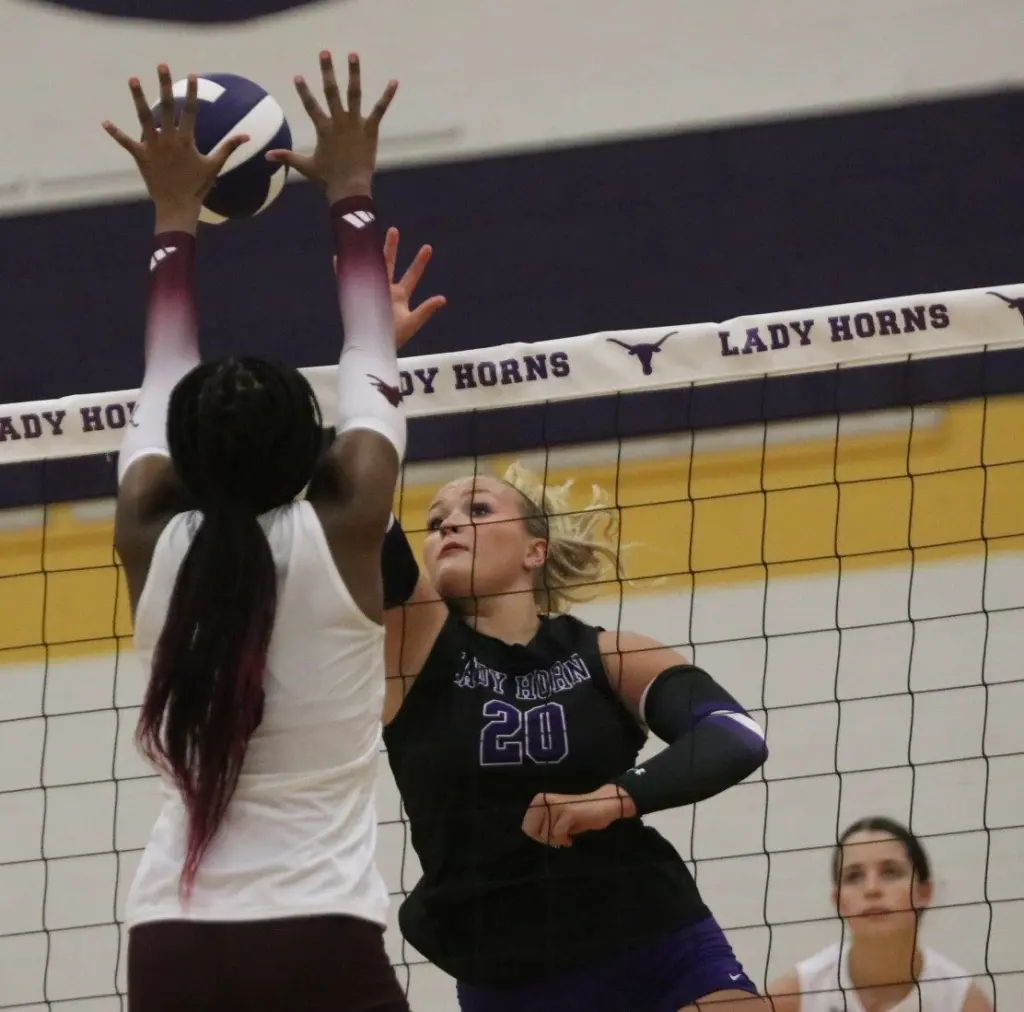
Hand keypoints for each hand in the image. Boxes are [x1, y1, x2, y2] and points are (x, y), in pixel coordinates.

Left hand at [103, 67, 247, 228]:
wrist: (178, 206)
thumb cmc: (198, 187)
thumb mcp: (214, 166)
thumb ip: (228, 147)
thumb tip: (247, 136)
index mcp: (186, 140)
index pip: (190, 111)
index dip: (192, 92)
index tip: (192, 75)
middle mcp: (169, 139)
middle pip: (166, 106)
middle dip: (164, 85)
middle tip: (161, 65)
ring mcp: (153, 147)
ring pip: (144, 117)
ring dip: (138, 97)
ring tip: (133, 79)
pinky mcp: (141, 157)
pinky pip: (126, 143)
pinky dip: (115, 133)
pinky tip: (104, 122)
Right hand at [269, 51, 396, 202]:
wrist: (349, 188)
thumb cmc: (327, 179)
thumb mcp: (305, 166)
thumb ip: (287, 157)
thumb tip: (266, 156)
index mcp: (323, 129)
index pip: (310, 105)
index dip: (303, 91)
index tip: (298, 76)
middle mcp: (338, 122)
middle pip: (331, 91)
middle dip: (327, 71)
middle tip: (325, 52)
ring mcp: (355, 124)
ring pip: (354, 93)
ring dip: (353, 73)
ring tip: (353, 55)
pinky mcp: (370, 130)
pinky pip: (379, 109)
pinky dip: (387, 96)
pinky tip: (394, 82)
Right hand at [332, 226, 446, 344]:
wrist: (374, 347)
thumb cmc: (394, 338)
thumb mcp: (412, 323)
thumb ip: (426, 310)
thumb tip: (443, 299)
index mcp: (400, 295)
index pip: (412, 275)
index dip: (419, 262)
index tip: (427, 247)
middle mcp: (386, 290)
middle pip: (389, 264)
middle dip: (391, 247)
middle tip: (393, 230)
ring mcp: (371, 291)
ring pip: (371, 266)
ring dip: (369, 251)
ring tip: (367, 234)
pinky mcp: (358, 295)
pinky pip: (348, 279)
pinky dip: (343, 269)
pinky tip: (340, 256)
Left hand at [522, 784, 636, 847]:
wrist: (602, 806)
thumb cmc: (578, 816)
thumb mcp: (556, 821)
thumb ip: (542, 825)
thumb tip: (530, 835)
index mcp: (540, 800)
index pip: (527, 827)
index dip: (539, 836)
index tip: (551, 835)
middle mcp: (545, 800)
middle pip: (533, 831)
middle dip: (546, 838)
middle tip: (558, 837)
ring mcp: (556, 805)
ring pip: (546, 834)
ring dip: (557, 840)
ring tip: (567, 836)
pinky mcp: (567, 811)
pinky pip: (558, 834)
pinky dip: (564, 840)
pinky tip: (570, 839)